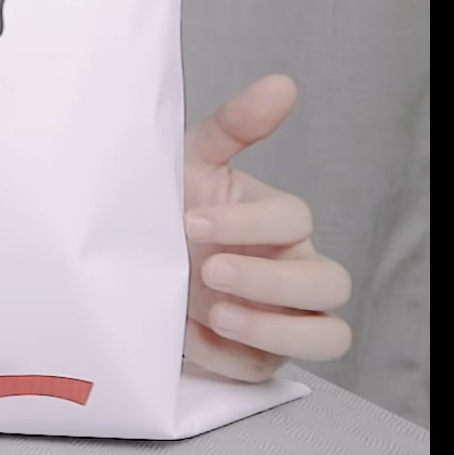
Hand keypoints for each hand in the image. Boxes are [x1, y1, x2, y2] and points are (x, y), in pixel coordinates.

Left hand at [181, 74, 353, 381]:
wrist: (122, 263)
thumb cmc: (168, 210)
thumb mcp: (189, 165)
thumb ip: (234, 127)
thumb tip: (283, 83)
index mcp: (278, 221)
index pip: (295, 219)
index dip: (250, 222)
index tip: (191, 221)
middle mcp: (292, 269)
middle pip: (331, 282)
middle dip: (272, 280)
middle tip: (210, 272)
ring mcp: (282, 318)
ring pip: (330, 336)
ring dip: (276, 329)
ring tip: (215, 312)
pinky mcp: (258, 358)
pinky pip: (268, 370)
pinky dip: (232, 357)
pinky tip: (190, 337)